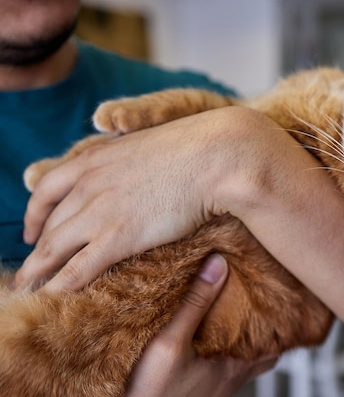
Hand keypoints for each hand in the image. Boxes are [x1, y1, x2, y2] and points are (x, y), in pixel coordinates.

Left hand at [17, 107, 271, 290]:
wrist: (215, 156)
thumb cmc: (196, 149)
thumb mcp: (150, 143)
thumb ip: (131, 157)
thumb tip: (139, 166)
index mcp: (94, 158)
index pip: (46, 188)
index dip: (33, 215)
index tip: (30, 232)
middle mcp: (87, 184)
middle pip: (47, 224)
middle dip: (35, 250)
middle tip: (29, 271)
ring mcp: (100, 211)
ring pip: (51, 250)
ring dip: (36, 274)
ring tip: (29, 293)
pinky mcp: (118, 237)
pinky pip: (76, 270)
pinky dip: (59, 288)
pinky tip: (52, 300)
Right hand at [126, 254, 276, 396]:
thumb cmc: (155, 393)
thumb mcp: (172, 342)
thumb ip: (195, 304)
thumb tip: (219, 263)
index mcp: (234, 369)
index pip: (274, 347)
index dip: (279, 327)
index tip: (277, 304)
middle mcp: (230, 382)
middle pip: (261, 357)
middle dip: (262, 334)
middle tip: (257, 309)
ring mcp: (214, 391)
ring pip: (240, 364)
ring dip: (239, 343)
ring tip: (231, 318)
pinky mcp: (195, 394)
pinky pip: (217, 371)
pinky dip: (218, 355)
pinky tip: (201, 344)